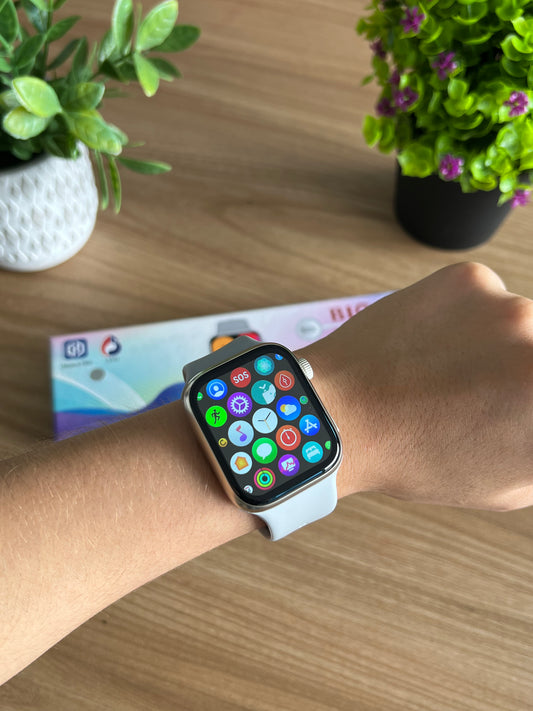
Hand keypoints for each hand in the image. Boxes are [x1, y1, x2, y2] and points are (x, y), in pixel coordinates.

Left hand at [310, 262, 532, 510]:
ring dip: (503, 344)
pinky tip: (435, 345)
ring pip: (523, 323)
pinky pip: (487, 297)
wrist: (341, 413)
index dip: (525, 397)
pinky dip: (471, 319)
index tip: (516, 397)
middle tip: (492, 390)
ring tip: (455, 372)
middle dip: (525, 372)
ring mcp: (509, 303)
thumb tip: (532, 413)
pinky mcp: (469, 277)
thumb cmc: (420, 458)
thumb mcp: (513, 480)